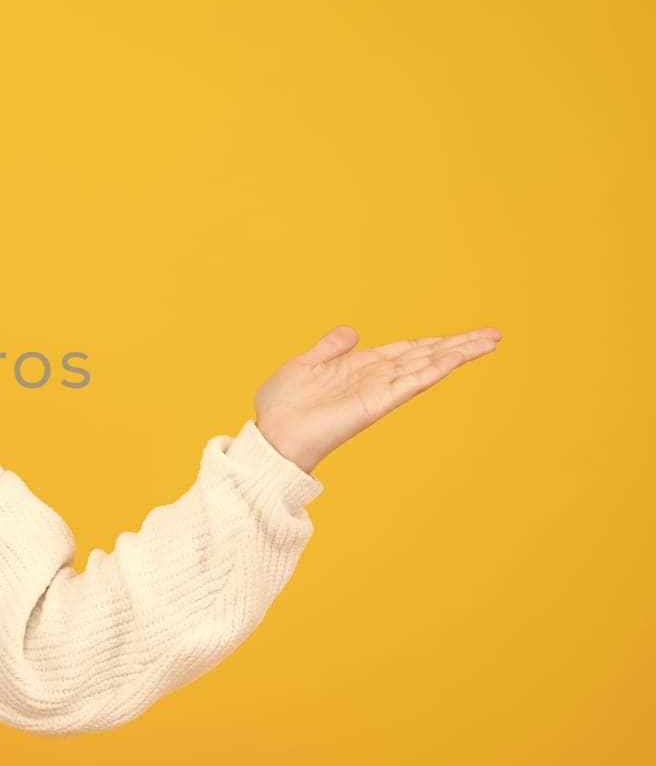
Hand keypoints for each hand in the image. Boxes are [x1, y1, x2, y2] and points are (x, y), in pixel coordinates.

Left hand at [252, 325, 503, 474]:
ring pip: (427, 366)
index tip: (462, 335)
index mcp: (360, 367)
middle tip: (494, 334)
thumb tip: (353, 331)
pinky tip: (457, 356)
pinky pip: (412, 382)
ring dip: (459, 352)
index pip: (407, 350)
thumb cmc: (281, 406)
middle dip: (459, 345)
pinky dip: (435, 368)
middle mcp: (375, 378)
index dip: (434, 341)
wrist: (271, 435)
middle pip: (426, 356)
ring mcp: (380, 391)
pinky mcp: (377, 404)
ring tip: (490, 341)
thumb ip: (330, 348)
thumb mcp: (304, 364)